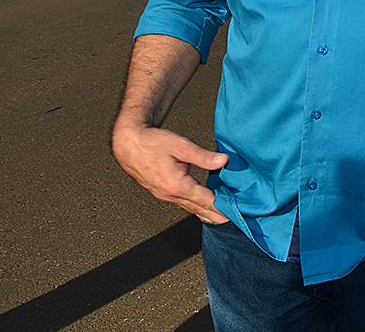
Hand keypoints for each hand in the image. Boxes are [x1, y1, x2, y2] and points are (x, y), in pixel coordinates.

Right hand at [111, 123, 229, 222]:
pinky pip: (181, 203)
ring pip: (189, 208)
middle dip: (215, 216)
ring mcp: (165, 195)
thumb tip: (223, 161)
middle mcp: (170, 194)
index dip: (221, 206)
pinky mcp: (162, 192)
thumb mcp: (181, 146)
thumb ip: (203, 156)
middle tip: (232, 220)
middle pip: (198, 209)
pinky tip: (200, 207)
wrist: (130, 144)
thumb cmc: (152, 143)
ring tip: (220, 218)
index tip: (235, 212)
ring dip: (205, 213)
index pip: (205, 200)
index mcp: (176, 185)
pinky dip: (194, 207)